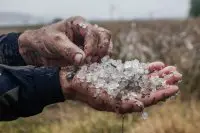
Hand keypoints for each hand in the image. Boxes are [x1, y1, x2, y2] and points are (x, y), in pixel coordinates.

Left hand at [18, 16, 112, 65]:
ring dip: (102, 55)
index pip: (93, 32)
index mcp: (78, 24)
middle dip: (101, 49)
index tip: (85, 57)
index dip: (91, 45)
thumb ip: (68, 50)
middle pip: (104, 36)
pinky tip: (93, 65)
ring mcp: (88, 43)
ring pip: (106, 45)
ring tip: (92, 63)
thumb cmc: (44, 40)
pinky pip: (99, 56)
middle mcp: (86, 32)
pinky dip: (99, 61)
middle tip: (92, 60)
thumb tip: (82, 59)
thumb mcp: (55, 42)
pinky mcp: (87, 53)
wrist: (37, 50)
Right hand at [59, 62, 181, 113]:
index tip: (173, 88)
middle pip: (148, 89)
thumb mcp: (99, 97)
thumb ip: (119, 103)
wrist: (73, 79)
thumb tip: (140, 106)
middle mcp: (124, 94)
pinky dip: (146, 69)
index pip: (145, 100)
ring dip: (158, 75)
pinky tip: (156, 65)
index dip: (160, 95)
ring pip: (145, 80)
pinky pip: (136, 72)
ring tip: (171, 69)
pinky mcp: (119, 74)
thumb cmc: (83, 89)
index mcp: (122, 102)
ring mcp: (123, 83)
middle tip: (177, 74)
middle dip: (163, 83)